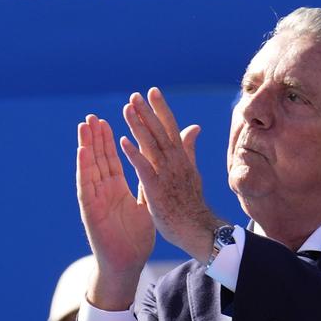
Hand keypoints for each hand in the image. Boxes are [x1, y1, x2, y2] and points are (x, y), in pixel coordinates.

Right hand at [75, 113, 153, 309]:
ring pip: (89, 167)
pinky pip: (86, 184)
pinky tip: (82, 151)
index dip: (107, 140)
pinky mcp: (90, 209)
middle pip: (97, 158)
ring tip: (84, 125)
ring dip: (86, 145)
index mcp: (116, 188)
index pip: (110, 158)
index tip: (105, 120)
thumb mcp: (146, 203)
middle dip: (94, 137)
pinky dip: (83, 167)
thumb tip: (157, 164)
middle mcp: (103, 190)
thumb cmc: (136, 238)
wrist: (129, 263)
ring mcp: (95, 198)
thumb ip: (149, 181)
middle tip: (91, 116)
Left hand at [117, 87, 222, 260]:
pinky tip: (123, 141)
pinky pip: (144, 168)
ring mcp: (166, 175)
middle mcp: (175, 162)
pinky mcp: (157, 190)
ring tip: (127, 109)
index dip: (160, 109)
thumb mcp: (192, 171)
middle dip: (147, 112)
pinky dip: (134, 153)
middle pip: (160, 132)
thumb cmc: (191, 202)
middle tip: (135, 95)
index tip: (151, 91)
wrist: (197, 230)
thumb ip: (189, 148)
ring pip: (151, 145)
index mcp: (182, 158)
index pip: (170, 127)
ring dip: (139, 126)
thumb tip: (194, 127)